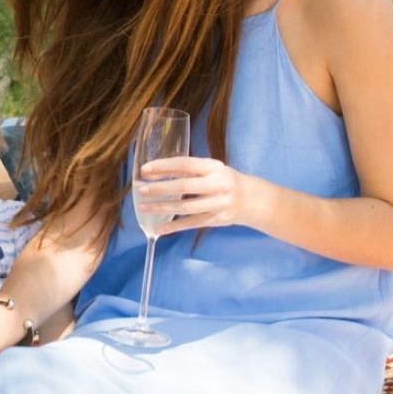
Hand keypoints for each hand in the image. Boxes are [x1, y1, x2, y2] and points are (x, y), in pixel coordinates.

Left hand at [135, 155, 249, 234]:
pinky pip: (190, 224)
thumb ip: (187, 169)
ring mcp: (217, 204)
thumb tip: (155, 171)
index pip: (185, 164)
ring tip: (144, 207)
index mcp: (214, 167)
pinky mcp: (215, 220)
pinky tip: (157, 228)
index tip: (145, 170)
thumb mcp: (210, 169)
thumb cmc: (223, 180)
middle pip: (184, 187)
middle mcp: (217, 185)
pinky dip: (173, 227)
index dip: (164, 166)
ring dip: (162, 208)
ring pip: (186, 207)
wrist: (251, 199)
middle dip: (160, 189)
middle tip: (141, 190)